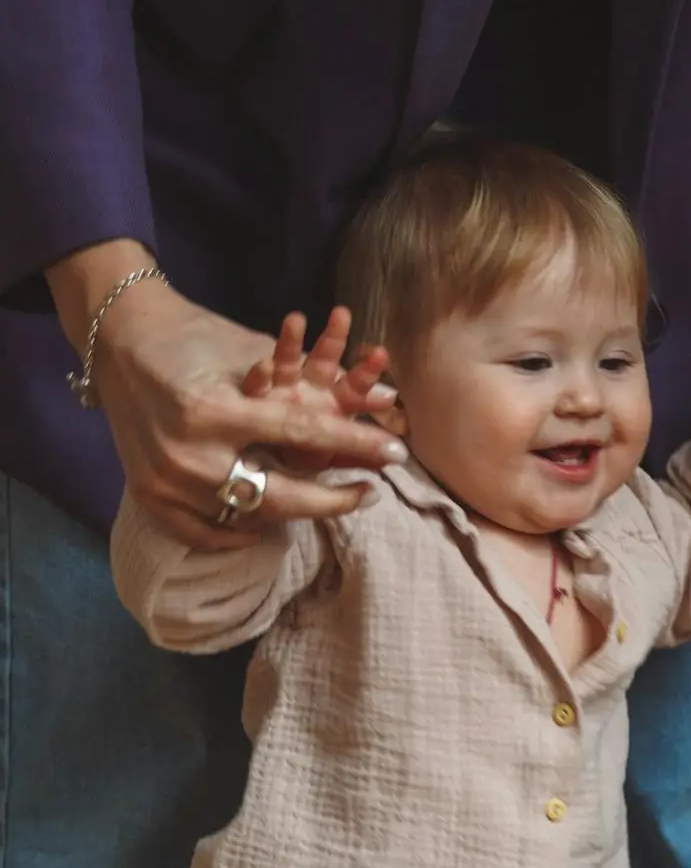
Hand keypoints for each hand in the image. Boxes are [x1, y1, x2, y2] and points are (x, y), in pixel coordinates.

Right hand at [49, 243, 406, 547]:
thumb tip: (383, 397)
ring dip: (291, 513)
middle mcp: (188, 454)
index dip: (354, 444)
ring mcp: (166, 482)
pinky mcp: (150, 497)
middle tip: (367, 494)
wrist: (119, 338)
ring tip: (322, 500)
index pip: (301, 434)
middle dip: (332, 501)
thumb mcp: (248, 347)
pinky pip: (207, 533)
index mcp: (212, 408)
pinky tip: (269, 521)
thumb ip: (307, 379)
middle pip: (277, 498)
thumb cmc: (192, 334)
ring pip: (247, 519)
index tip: (396, 453)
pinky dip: (240, 531)